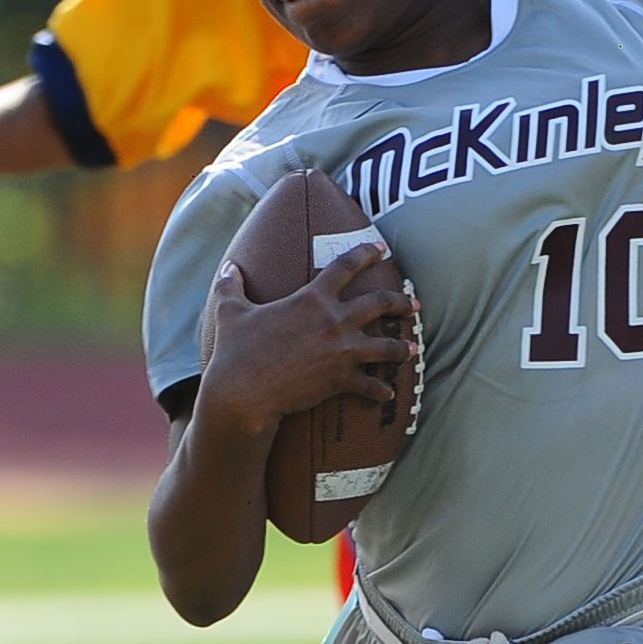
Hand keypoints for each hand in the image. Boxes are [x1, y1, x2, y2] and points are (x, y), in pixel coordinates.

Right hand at [196, 242, 418, 439]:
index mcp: (311, 298)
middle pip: (380, 303)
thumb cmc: (236, 351)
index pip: (345, 266)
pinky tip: (389, 394)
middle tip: (413, 303)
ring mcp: (342, 352)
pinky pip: (371, 386)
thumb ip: (231, 286)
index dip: (366, 253)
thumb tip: (229, 267)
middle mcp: (334, 321)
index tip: (381, 248)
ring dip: (402, 348)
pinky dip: (381, 391)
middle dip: (401, 302)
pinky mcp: (341, 380)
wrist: (243, 392)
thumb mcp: (229, 312)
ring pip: (386, 347)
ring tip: (413, 349)